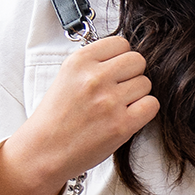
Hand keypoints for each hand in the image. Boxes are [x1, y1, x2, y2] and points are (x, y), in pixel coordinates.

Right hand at [0, 35, 158, 194]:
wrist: (42, 152)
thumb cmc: (56, 117)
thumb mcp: (67, 77)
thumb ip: (96, 64)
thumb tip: (127, 56)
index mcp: (78, 62)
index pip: (121, 43)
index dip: (120, 58)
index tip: (112, 71)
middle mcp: (94, 78)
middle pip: (138, 60)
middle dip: (131, 74)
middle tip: (117, 90)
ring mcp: (109, 101)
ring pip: (146, 83)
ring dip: (136, 95)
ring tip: (116, 107)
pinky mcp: (122, 124)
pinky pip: (152, 104)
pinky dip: (144, 111)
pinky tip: (126, 117)